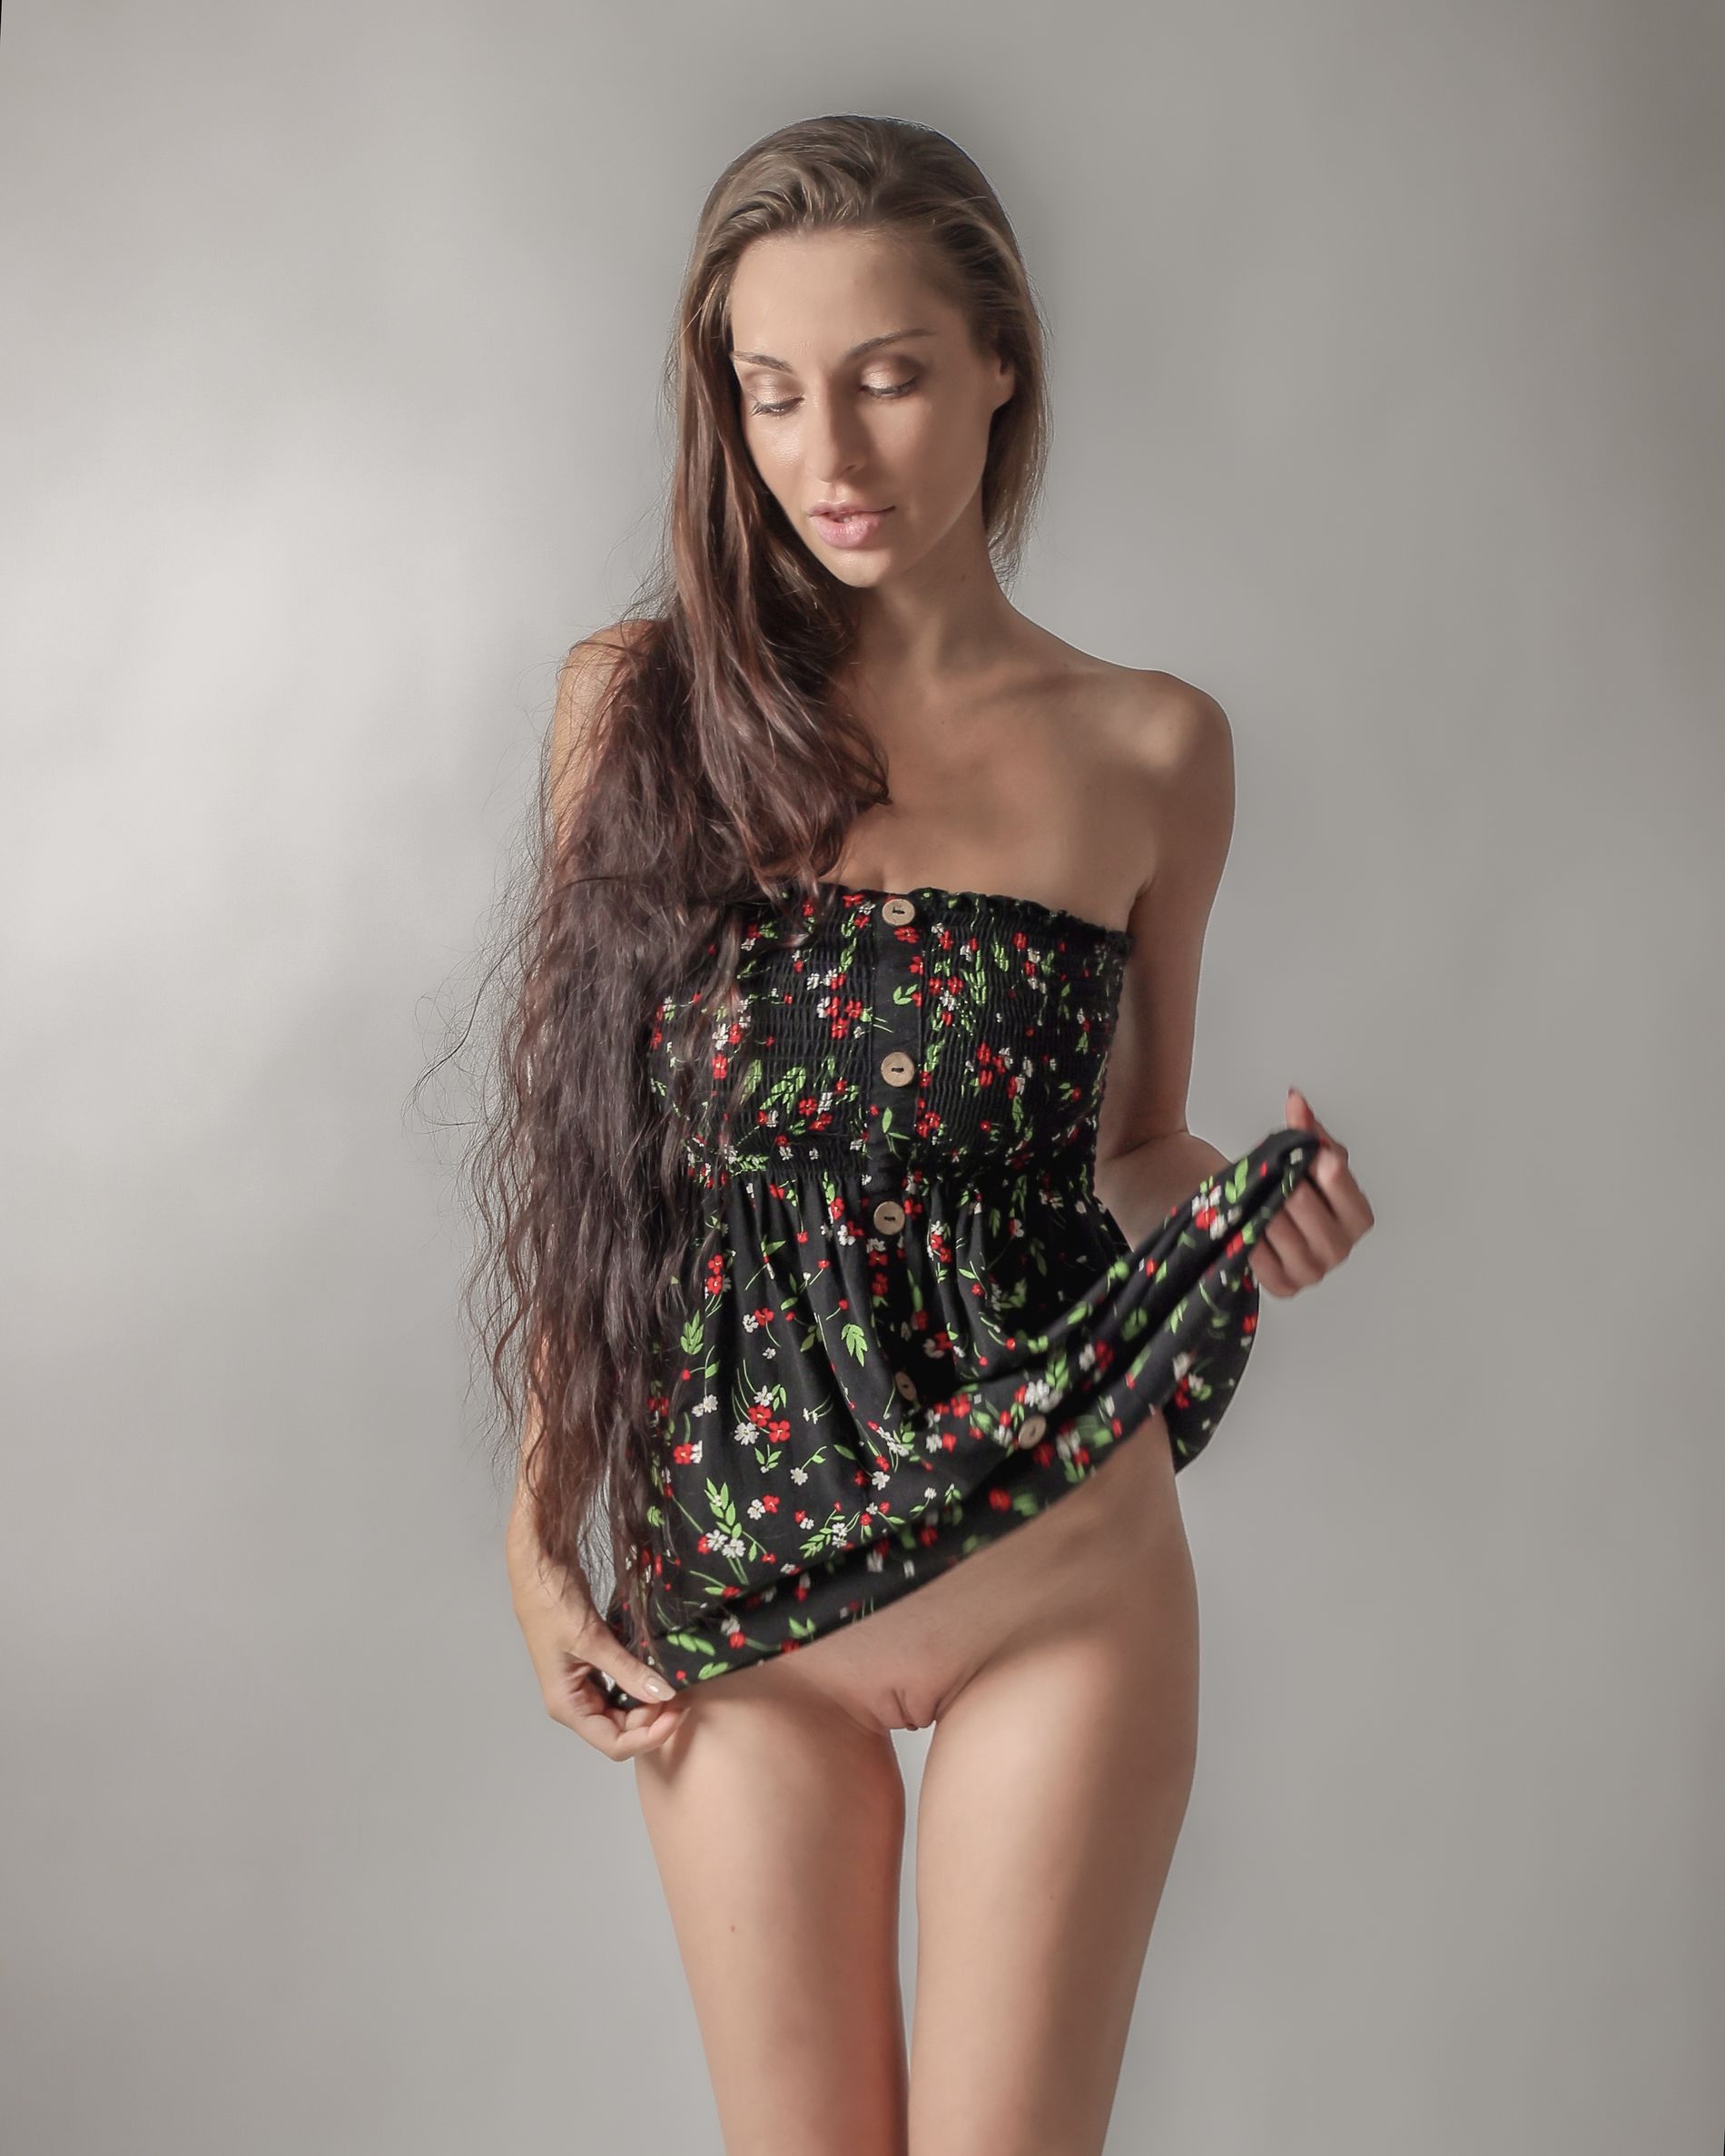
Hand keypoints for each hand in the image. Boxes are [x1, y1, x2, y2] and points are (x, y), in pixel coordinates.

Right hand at [506, 1490, 687, 1760]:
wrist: (538, 1566)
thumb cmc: (551, 1603)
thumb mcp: (592, 1639)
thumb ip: (628, 1671)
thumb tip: (664, 1695)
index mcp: (567, 1705)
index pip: (613, 1743)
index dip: (648, 1735)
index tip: (677, 1711)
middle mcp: (575, 1701)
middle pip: (621, 1730)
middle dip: (652, 1719)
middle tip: (681, 1694)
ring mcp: (584, 1683)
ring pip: (623, 1710)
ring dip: (648, 1704)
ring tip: (674, 1684)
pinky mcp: (594, 1664)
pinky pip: (622, 1686)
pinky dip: (641, 1684)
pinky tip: (658, 1671)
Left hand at [1247, 1087, 1374, 1297]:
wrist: (1249, 1216)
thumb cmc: (1282, 1187)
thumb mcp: (1302, 1157)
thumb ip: (1306, 1130)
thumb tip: (1296, 1100)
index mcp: (1358, 1217)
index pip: (1343, 1188)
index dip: (1324, 1170)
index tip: (1311, 1156)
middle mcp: (1340, 1249)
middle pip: (1304, 1204)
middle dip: (1284, 1184)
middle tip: (1273, 1176)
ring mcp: (1311, 1272)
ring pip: (1275, 1226)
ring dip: (1260, 1206)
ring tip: (1257, 1199)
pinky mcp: (1283, 1286)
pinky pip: (1258, 1253)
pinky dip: (1248, 1235)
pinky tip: (1248, 1225)